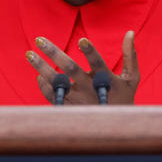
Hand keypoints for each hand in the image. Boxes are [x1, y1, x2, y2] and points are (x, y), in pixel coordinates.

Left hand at [25, 31, 139, 104]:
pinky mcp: (68, 109)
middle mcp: (89, 89)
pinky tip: (39, 76)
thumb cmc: (124, 98)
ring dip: (41, 67)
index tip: (81, 40)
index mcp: (106, 79)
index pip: (98, 63)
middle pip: (70, 69)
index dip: (90, 52)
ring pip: (56, 82)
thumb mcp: (131, 78)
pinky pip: (52, 96)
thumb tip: (130, 32)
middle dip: (53, 53)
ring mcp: (77, 100)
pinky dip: (44, 86)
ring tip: (29, 54)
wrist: (114, 128)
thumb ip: (130, 55)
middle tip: (39, 40)